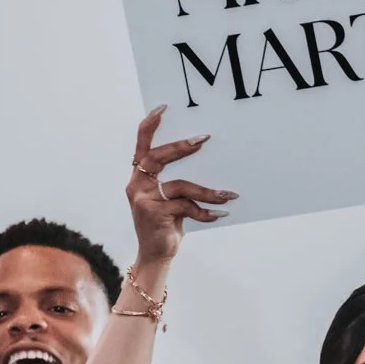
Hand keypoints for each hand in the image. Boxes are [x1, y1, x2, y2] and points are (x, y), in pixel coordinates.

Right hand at [124, 107, 234, 264]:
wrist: (155, 255)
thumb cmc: (165, 223)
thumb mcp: (167, 199)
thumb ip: (175, 182)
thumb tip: (206, 162)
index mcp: (139, 177)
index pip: (142, 145)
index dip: (149, 126)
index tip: (162, 108)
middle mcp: (137, 185)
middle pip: (157, 157)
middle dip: (181, 147)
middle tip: (203, 139)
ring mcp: (144, 200)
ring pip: (180, 185)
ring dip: (207, 191)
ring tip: (227, 194)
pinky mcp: (155, 214)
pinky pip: (186, 206)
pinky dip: (204, 211)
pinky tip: (219, 214)